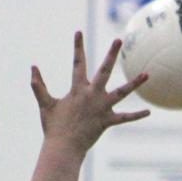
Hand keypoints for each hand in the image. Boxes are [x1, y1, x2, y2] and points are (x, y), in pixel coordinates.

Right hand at [30, 32, 149, 156]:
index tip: (79, 33)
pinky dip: (136, 115)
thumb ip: (38, 86)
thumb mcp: (45, 104)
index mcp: (77, 89)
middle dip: (111, 54)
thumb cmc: (53, 127)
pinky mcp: (107, 121)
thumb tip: (33, 68)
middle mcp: (92, 95)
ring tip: (146, 74)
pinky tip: (148, 111)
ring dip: (134, 83)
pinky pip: (125, 118)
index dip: (78, 47)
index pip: (78, 63)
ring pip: (122, 92)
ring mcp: (102, 108)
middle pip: (105, 70)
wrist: (63, 147)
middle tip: (118, 40)